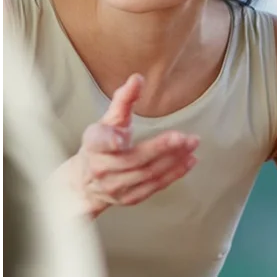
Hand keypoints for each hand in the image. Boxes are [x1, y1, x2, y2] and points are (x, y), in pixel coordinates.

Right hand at [69, 74, 198, 218]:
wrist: (85, 183)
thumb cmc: (100, 145)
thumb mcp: (107, 120)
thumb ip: (123, 100)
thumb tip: (137, 78)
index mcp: (93, 146)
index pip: (98, 143)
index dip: (109, 141)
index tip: (120, 140)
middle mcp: (102, 169)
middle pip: (133, 159)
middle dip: (160, 148)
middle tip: (183, 137)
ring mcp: (116, 187)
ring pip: (148, 174)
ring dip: (173, 159)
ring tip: (192, 143)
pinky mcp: (130, 198)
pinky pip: (155, 186)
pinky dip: (174, 173)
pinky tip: (189, 160)